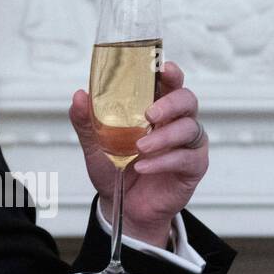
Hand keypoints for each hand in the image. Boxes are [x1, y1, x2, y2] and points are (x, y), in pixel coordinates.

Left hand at [69, 61, 208, 247]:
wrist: (122, 205)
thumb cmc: (114, 167)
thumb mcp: (94, 144)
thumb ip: (86, 121)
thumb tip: (79, 95)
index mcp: (155, 107)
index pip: (169, 82)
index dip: (171, 72)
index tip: (163, 68)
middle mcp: (176, 121)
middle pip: (187, 100)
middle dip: (171, 103)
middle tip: (149, 114)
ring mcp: (188, 144)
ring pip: (190, 128)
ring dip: (163, 136)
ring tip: (140, 147)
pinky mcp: (193, 166)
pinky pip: (186, 158)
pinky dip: (163, 161)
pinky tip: (144, 166)